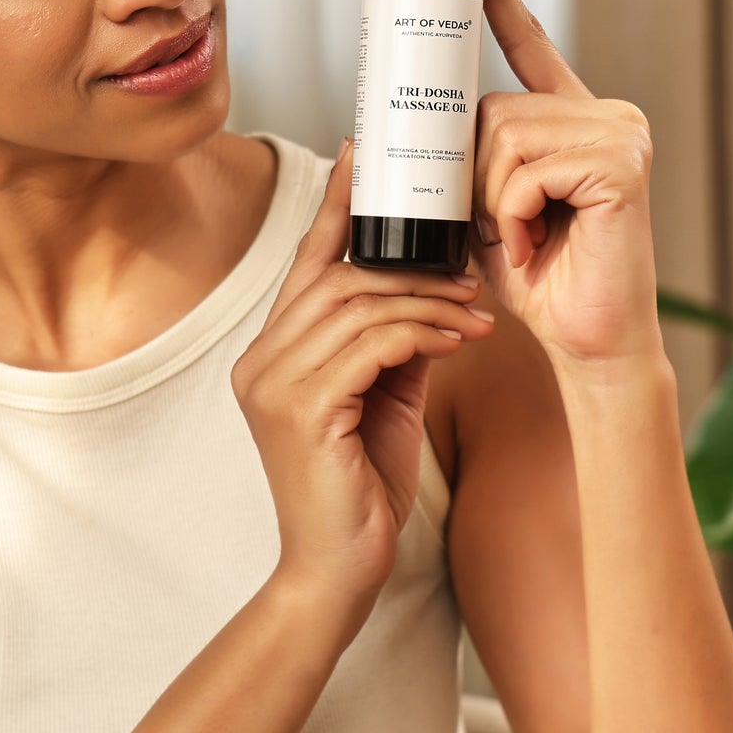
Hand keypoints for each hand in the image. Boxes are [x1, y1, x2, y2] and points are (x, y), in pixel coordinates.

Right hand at [231, 136, 493, 633]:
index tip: (361, 157)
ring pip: (355, 307)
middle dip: (408, 268)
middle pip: (336, 280)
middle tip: (466, 271)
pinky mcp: (299, 411)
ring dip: (425, 304)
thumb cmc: (360, 488)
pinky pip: (367, 347)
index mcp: (271, 353)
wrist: (337, 575)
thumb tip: (431, 293)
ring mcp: (272, 385)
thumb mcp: (382, 399)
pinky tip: (454, 342)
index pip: (305, 263)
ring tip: (473, 314)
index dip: (335, 207)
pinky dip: (417, 335)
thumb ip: (393, 343)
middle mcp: (260, 360)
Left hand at [463, 0, 663, 375]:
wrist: (588, 340)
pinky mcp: (623, 164)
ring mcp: (619, 133)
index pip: (527, 39)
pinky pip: (526, 170)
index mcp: (570, 117)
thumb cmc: (540, 278)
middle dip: (475, 176)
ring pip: (503, 139)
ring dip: (493, 203)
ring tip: (524, 236)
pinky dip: (514, 215)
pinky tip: (541, 241)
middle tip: (502, 225)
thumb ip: (467, 158)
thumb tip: (409, 119)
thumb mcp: (485, 207)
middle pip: (492, 108)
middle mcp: (602, 112)